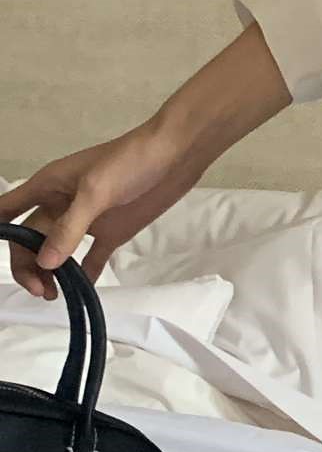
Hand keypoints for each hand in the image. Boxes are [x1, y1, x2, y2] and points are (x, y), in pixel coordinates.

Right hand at [2, 22, 291, 298]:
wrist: (174, 157)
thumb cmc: (129, 163)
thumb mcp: (95, 193)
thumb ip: (69, 228)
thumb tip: (44, 263)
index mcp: (47, 187)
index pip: (8, 211)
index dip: (0, 232)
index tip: (4, 256)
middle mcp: (60, 204)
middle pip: (30, 239)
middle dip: (28, 265)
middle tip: (42, 291)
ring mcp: (85, 220)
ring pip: (57, 251)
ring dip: (52, 273)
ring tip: (55, 295)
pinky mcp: (110, 232)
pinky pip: (90, 258)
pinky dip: (84, 275)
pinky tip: (82, 292)